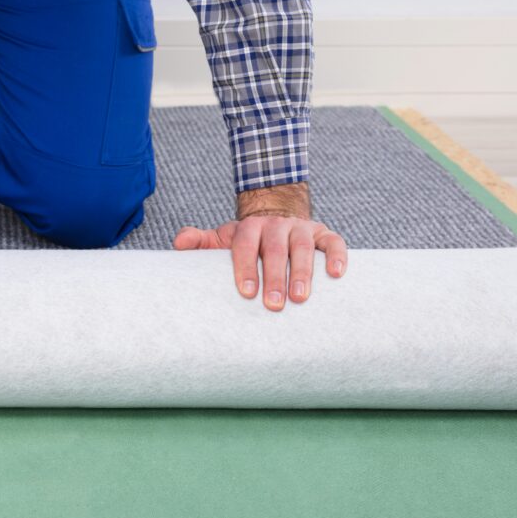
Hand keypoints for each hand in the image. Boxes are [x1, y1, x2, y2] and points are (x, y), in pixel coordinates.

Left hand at [172, 182, 347, 310]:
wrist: (274, 212)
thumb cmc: (245, 238)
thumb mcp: (222, 238)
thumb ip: (200, 241)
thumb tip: (179, 244)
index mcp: (249, 227)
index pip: (245, 245)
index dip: (246, 267)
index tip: (246, 292)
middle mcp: (276, 225)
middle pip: (276, 249)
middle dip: (275, 277)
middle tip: (273, 305)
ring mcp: (301, 228)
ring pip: (304, 247)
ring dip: (304, 272)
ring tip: (301, 298)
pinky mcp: (323, 233)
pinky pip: (333, 241)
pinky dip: (337, 256)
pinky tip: (336, 275)